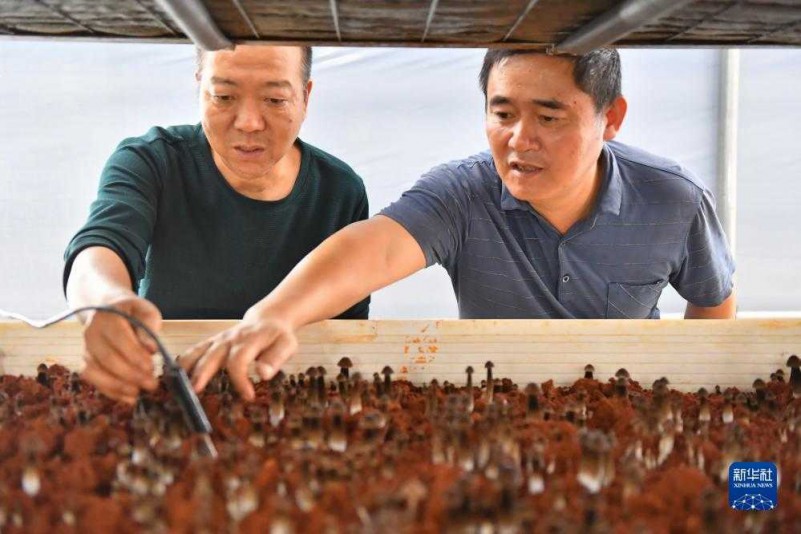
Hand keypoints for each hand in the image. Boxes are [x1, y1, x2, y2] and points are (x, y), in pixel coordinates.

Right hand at [79, 293, 160, 403]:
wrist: (108, 308)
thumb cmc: (132, 312)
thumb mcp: (146, 311)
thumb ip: (149, 328)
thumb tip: (151, 349)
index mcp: (107, 316)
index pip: (120, 339)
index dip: (135, 356)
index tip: (152, 368)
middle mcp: (91, 333)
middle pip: (107, 359)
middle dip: (131, 375)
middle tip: (151, 384)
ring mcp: (85, 349)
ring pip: (96, 372)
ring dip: (119, 386)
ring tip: (139, 393)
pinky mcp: (85, 362)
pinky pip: (94, 380)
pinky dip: (111, 391)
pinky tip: (129, 398)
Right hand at [178, 314, 298, 400]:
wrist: (268, 320)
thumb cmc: (278, 336)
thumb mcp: (286, 345)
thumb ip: (275, 358)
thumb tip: (263, 374)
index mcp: (249, 340)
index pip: (239, 360)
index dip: (240, 379)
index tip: (248, 396)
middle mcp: (230, 339)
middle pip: (212, 356)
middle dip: (201, 374)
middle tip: (193, 392)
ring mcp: (218, 340)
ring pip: (198, 352)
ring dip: (186, 369)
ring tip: (175, 386)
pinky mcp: (211, 343)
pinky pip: (194, 351)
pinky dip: (183, 363)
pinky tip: (172, 377)